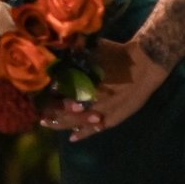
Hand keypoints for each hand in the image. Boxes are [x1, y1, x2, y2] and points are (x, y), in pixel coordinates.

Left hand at [46, 39, 169, 139]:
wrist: (145, 64)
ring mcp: (101, 111)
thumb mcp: (97, 49)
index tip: (38, 97)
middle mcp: (90, 99)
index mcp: (84, 83)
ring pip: (76, 121)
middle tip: (39, 114)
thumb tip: (64, 45)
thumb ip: (79, 50)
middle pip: (64, 109)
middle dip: (52, 111)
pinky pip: (94, 129)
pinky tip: (72, 139)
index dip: (49, 96)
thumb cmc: (120, 55)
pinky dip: (83, 133)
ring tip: (48, 123)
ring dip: (61, 122)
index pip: (60, 93)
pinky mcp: (112, 118)